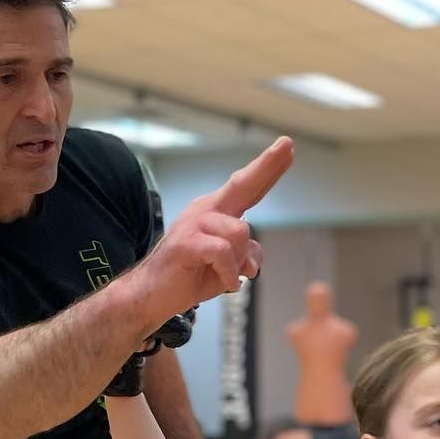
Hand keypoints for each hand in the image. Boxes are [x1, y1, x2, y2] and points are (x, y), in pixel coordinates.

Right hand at [136, 137, 291, 321]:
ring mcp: (195, 224)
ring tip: (224, 275)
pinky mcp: (187, 242)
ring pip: (241, 234)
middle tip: (287, 144)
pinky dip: (228, 274)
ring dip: (239, 262)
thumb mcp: (227, 266)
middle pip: (243, 185)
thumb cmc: (189, 275)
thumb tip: (253, 262)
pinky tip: (224, 283)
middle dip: (267, 165)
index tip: (287, 147)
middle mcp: (206, 211)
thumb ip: (245, 255)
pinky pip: (224, 253)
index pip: (247, 187)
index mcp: (216, 212)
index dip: (268, 168)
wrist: (152, 294)